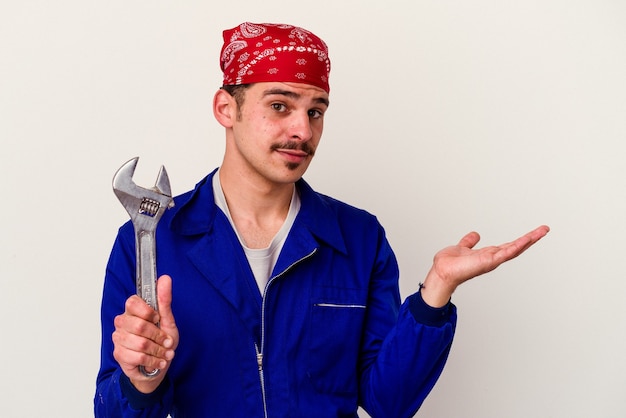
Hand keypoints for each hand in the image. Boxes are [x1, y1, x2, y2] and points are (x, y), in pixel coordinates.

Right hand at [112, 275, 178, 392]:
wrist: (158, 365)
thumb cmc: (162, 341)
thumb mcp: (167, 320)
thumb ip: (164, 300)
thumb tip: (165, 278)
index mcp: (132, 310)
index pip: (132, 302)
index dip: (148, 312)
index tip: (158, 318)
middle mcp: (122, 322)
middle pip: (139, 326)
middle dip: (158, 336)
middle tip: (167, 341)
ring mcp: (118, 338)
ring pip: (140, 343)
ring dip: (158, 350)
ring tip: (164, 352)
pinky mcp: (119, 354)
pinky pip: (137, 357)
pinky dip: (153, 360)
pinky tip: (158, 361)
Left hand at [420, 225, 549, 307]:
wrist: (442, 272)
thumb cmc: (450, 264)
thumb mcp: (463, 247)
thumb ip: (469, 242)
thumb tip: (475, 235)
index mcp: (488, 254)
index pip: (509, 246)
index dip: (521, 240)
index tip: (533, 233)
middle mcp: (492, 258)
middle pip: (517, 247)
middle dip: (531, 238)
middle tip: (545, 229)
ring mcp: (492, 260)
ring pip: (515, 249)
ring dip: (529, 240)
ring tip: (542, 231)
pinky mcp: (489, 261)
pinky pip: (506, 252)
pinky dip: (517, 246)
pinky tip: (527, 239)